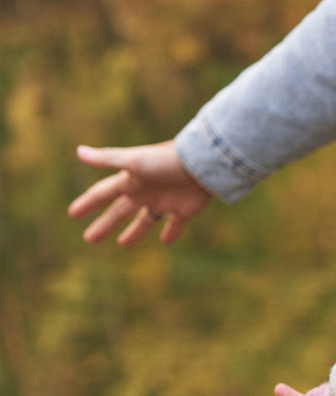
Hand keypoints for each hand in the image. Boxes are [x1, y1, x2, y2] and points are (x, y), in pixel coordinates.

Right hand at [68, 141, 213, 245]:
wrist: (203, 163)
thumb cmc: (166, 161)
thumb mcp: (134, 161)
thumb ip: (107, 159)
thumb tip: (79, 152)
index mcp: (131, 181)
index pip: (103, 194)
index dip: (88, 203)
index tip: (73, 214)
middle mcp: (146, 192)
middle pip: (120, 211)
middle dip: (105, 224)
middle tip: (89, 239)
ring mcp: (166, 201)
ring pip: (146, 220)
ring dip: (134, 232)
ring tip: (122, 244)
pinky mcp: (185, 209)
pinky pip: (176, 224)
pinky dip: (171, 232)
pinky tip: (165, 241)